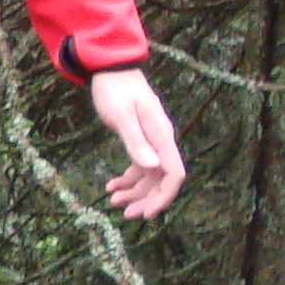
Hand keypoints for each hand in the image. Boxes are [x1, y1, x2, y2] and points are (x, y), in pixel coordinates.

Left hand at [89, 68, 186, 218]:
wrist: (110, 70)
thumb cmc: (115, 89)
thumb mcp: (122, 116)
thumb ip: (136, 142)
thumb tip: (152, 168)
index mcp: (161, 136)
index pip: (173, 175)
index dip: (163, 197)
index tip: (146, 214)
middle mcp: (161, 142)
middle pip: (162, 181)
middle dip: (146, 200)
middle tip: (125, 214)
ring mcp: (152, 142)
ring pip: (149, 177)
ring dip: (133, 192)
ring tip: (112, 201)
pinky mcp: (141, 141)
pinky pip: (139, 167)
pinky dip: (126, 180)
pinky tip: (110, 187)